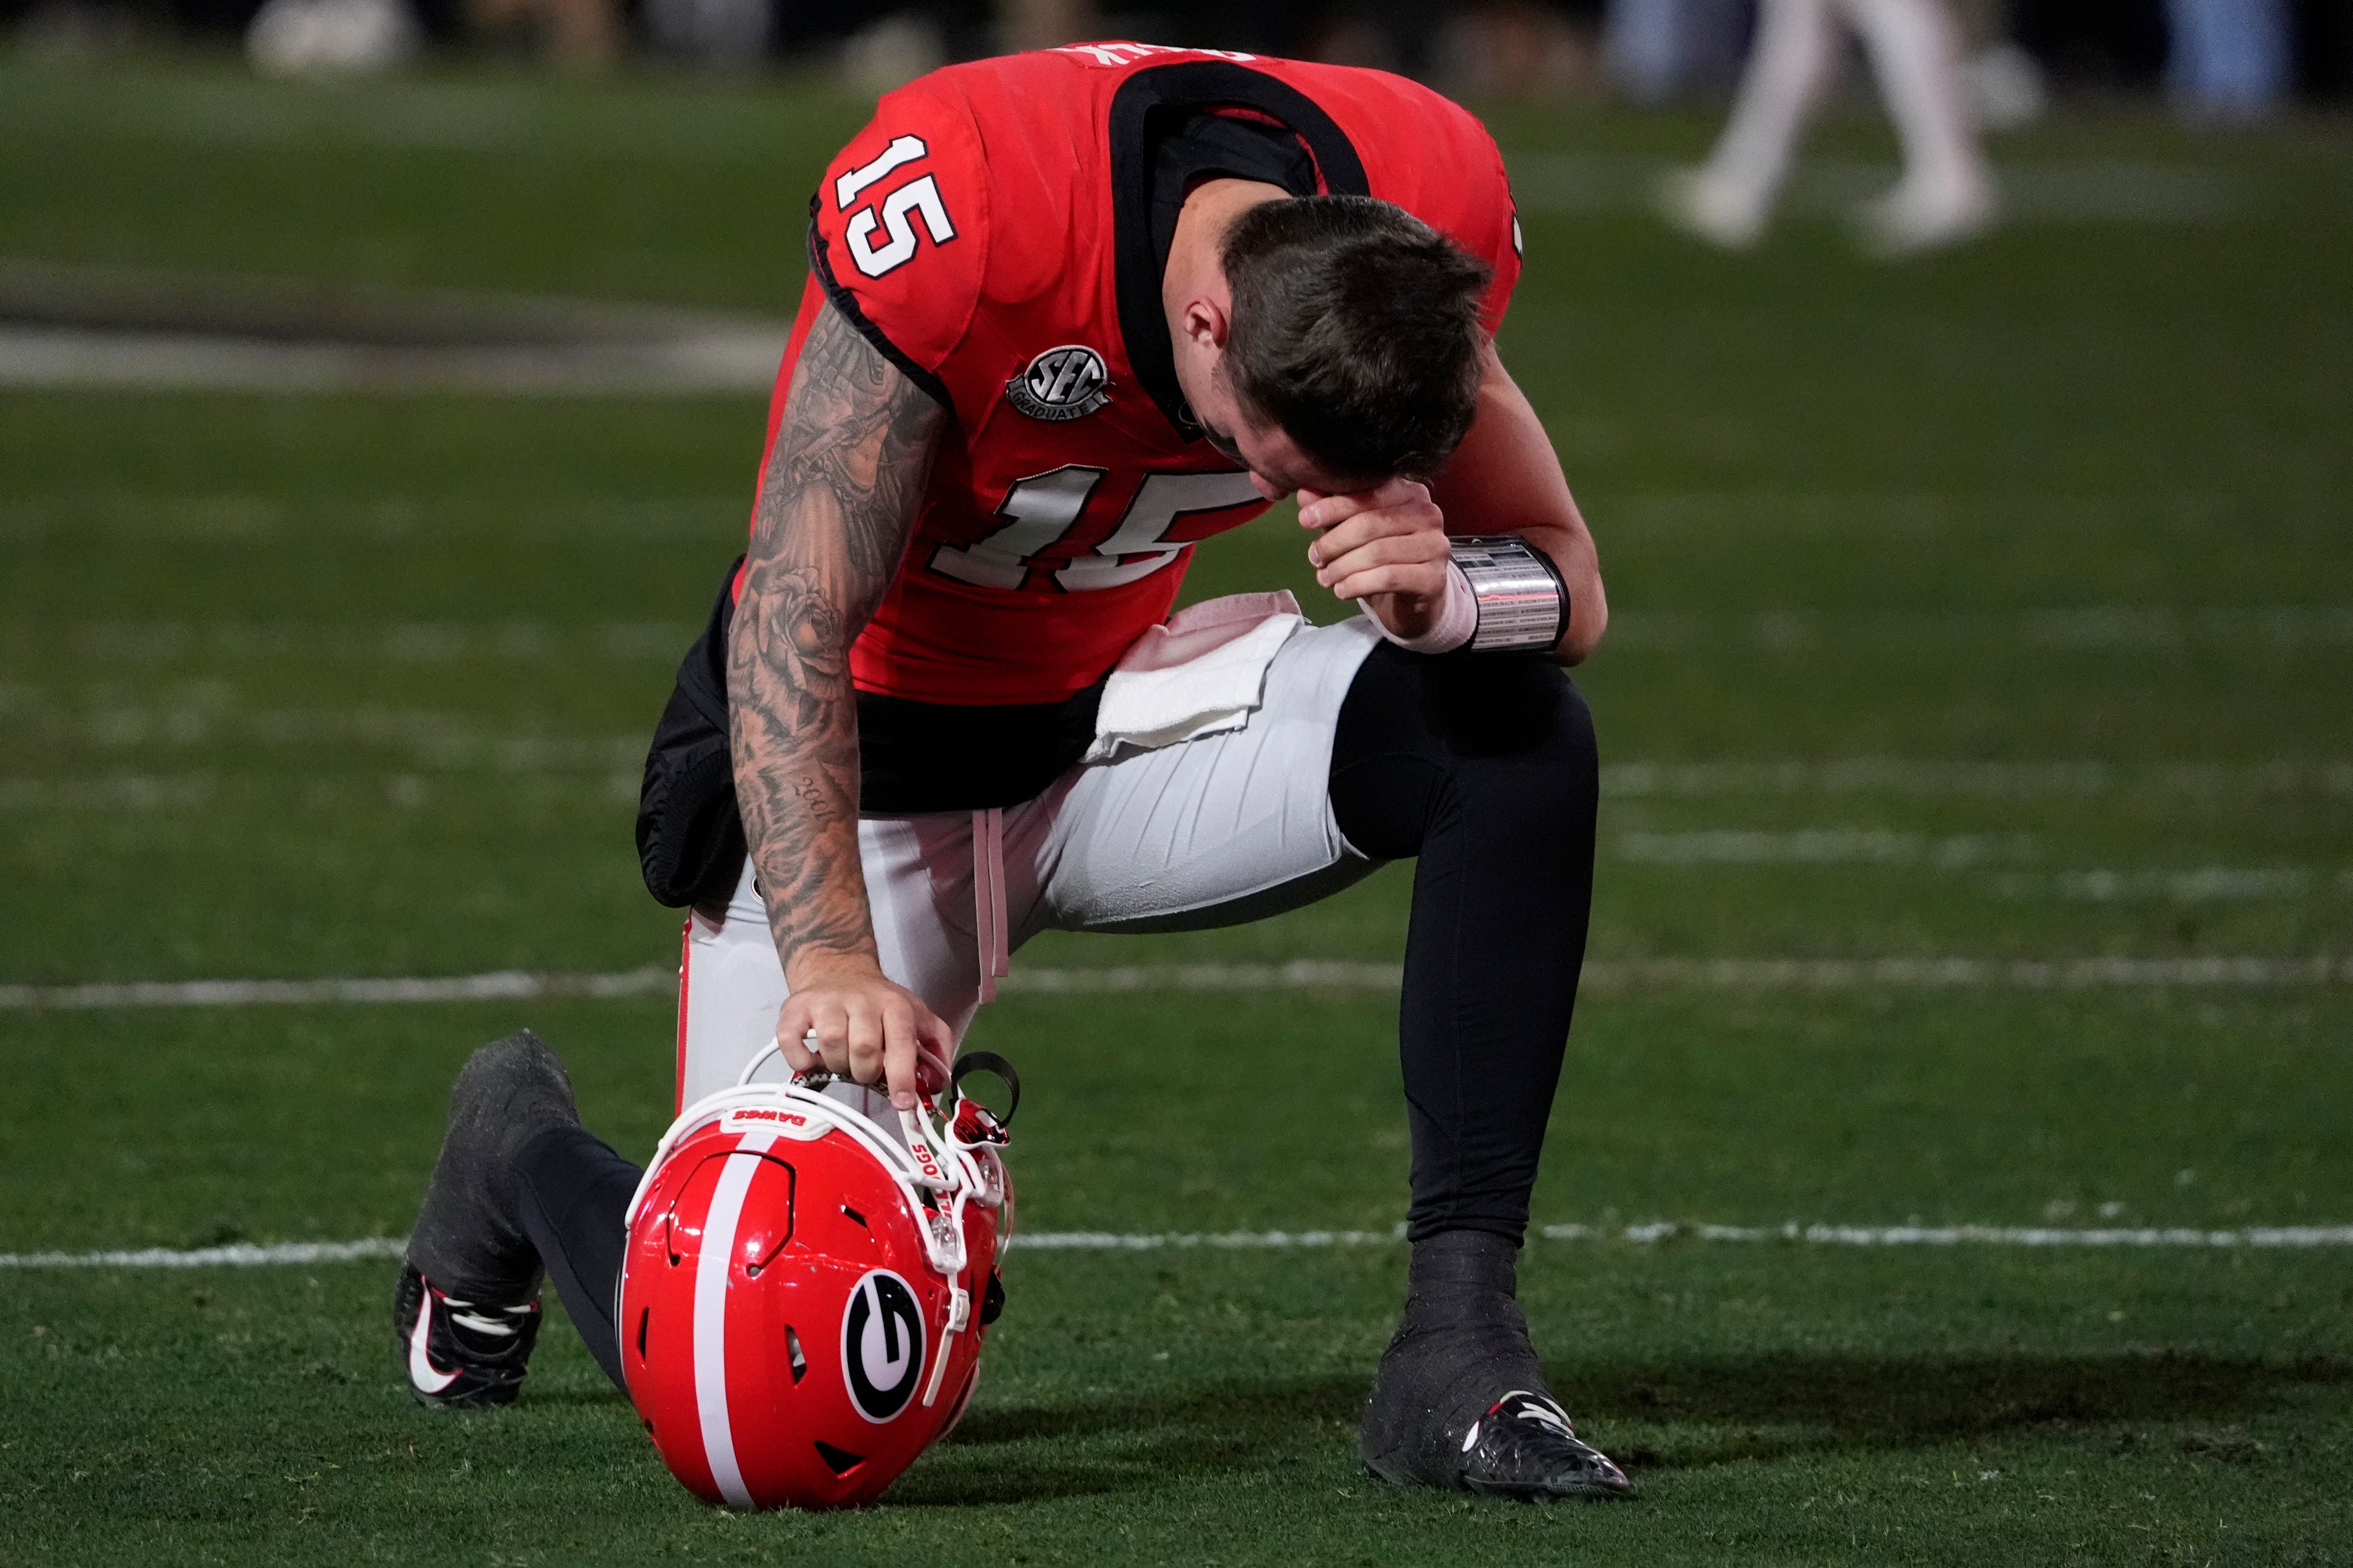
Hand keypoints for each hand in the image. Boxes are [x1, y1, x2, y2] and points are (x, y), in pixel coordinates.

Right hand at [776, 952, 954, 1110]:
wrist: (839, 970)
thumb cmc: (880, 1004)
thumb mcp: (918, 1017)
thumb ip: (936, 1048)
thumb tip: (936, 1083)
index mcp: (895, 1005)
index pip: (901, 1040)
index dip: (902, 1075)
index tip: (903, 1103)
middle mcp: (861, 999)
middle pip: (865, 1047)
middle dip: (867, 1072)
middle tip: (865, 1070)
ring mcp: (826, 1002)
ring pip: (832, 1043)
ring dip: (838, 1065)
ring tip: (843, 1061)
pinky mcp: (795, 1009)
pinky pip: (792, 1040)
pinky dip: (801, 1060)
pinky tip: (813, 1061)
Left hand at [1299, 478, 1451, 639]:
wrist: (1413, 602)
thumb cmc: (1383, 559)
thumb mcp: (1354, 532)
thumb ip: (1333, 511)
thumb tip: (1304, 493)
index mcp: (1410, 493)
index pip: (1368, 494)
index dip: (1334, 506)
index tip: (1305, 520)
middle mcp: (1428, 515)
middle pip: (1370, 523)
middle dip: (1334, 541)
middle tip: (1314, 557)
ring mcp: (1435, 546)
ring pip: (1377, 552)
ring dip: (1342, 567)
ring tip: (1324, 577)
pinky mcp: (1434, 579)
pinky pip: (1388, 578)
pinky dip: (1357, 585)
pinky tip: (1341, 591)